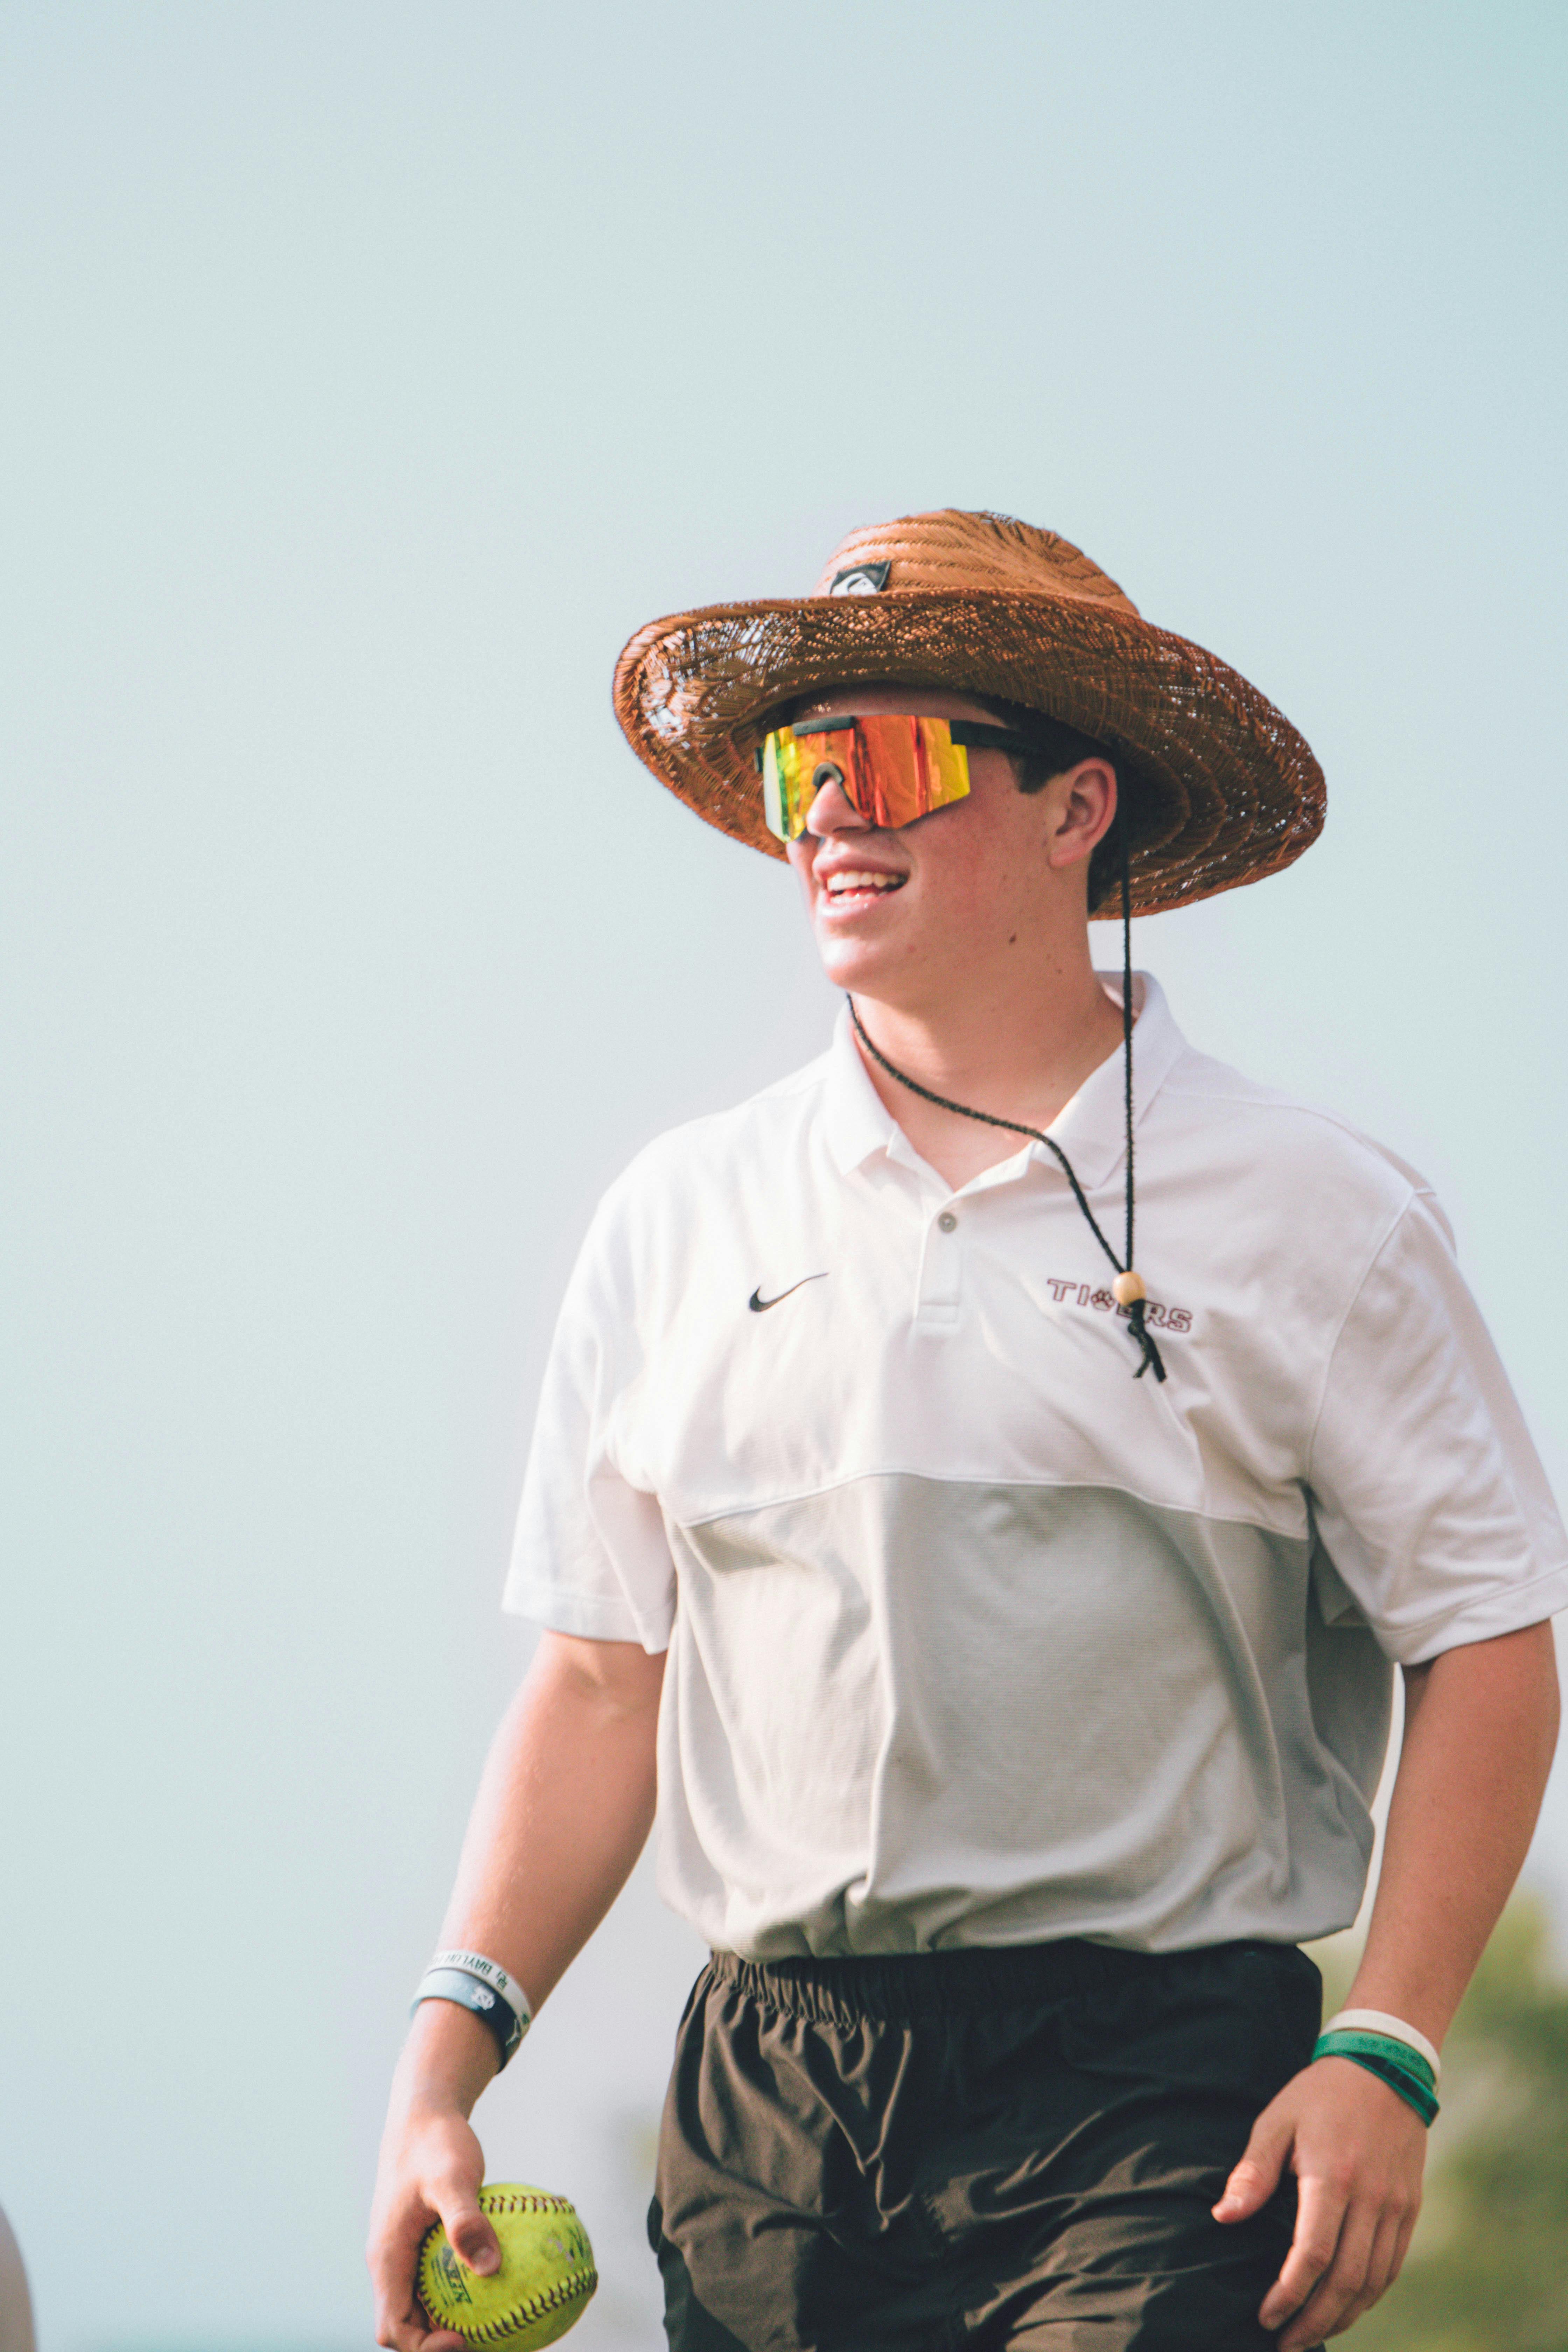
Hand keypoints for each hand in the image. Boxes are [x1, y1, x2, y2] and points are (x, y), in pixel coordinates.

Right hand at [367, 2099, 499, 2351]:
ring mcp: (408, 2256)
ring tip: (506, 2320)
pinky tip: (511, 2284)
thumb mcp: (452, 2176)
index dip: (423, 2347)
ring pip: (428, 2305)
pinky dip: (470, 2289)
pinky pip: (445, 2279)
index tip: (462, 2338)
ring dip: (459, 2319)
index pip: (393, 2327)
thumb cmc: (434, 2142)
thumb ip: (466, 2220)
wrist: (424, 2115)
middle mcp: (393, 2265)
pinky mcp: (426, 2244)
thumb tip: (490, 2267)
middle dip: (444, 2341)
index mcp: (387, 2259)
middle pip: (410, 2325)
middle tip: (494, 2337)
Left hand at [1212, 2055, 1425, 2347]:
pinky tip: (1346, 2308)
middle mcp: (1370, 2198)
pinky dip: (1369, 2296)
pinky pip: (1392, 2267)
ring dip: (1343, 2317)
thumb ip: (1252, 2173)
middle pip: (1346, 2280)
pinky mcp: (1410, 2208)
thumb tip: (1223, 2217)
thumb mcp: (1277, 2120)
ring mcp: (1396, 2206)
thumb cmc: (1319, 2095)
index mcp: (1333, 2176)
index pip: (1313, 2254)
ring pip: (1373, 2282)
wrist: (1384, 2067)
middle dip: (1315, 2321)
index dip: (1288, 2294)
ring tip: (1312, 2334)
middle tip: (1286, 2343)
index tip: (1265, 2316)